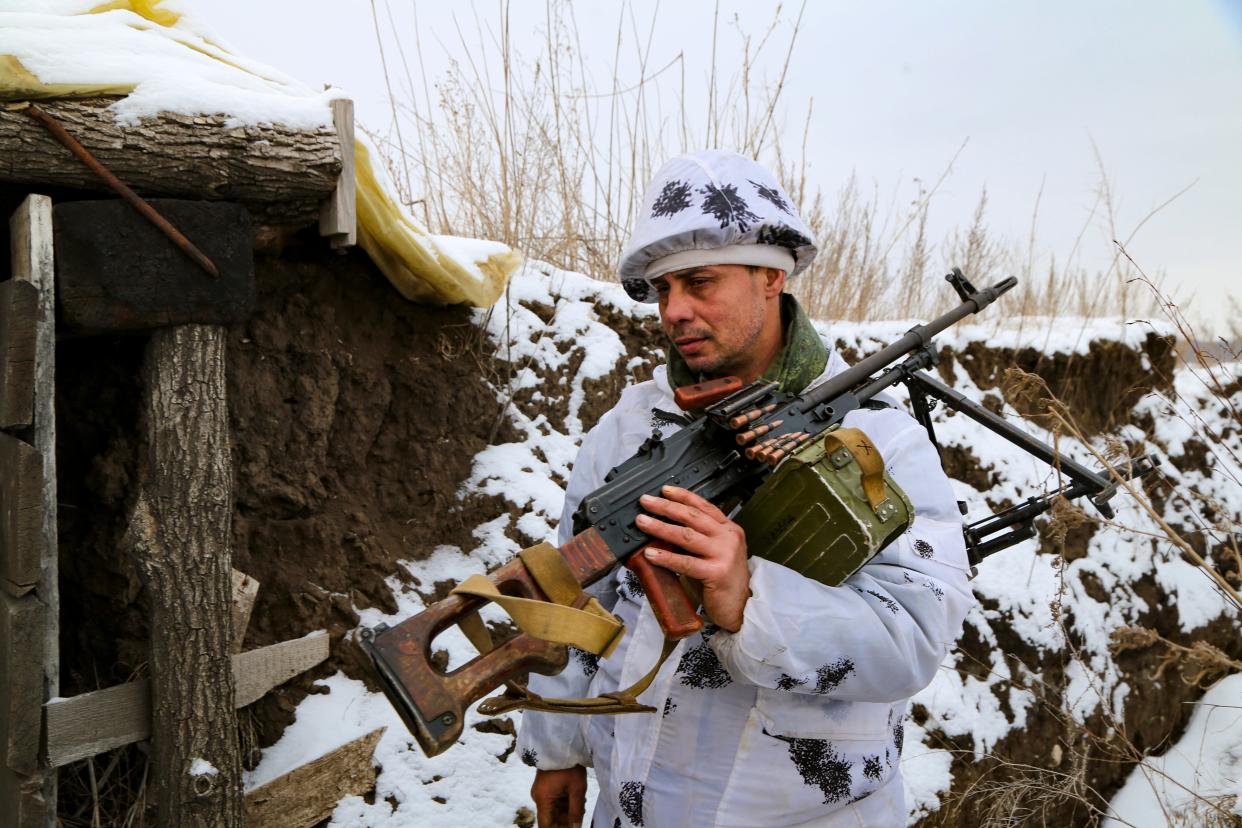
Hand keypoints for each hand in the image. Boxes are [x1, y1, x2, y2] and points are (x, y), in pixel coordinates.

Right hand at [531, 765, 586, 827]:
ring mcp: (540, 792)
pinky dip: (564, 802)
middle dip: (566, 819)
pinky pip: (552, 801)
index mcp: (543, 799)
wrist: (561, 743)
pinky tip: (575, 797)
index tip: (569, 827)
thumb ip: (576, 811)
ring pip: (553, 809)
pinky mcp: (544, 787)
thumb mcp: (577, 789)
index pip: (546, 826)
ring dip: (566, 810)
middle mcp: (538, 797)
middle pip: (550, 818)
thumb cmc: (570, 765)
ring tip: (581, 802)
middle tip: (580, 811)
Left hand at [636, 485, 749, 631]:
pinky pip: (686, 562)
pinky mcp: (716, 573)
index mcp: (729, 529)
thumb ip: (697, 540)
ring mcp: (724, 554)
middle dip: (666, 507)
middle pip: (692, 517)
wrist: (741, 609)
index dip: (683, 496)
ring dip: (660, 527)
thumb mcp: (714, 553)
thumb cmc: (722, 582)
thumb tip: (664, 528)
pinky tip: (650, 553)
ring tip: (642, 522)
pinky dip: (666, 557)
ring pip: (686, 536)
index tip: (664, 490)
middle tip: (646, 502)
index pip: (704, 506)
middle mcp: (729, 538)